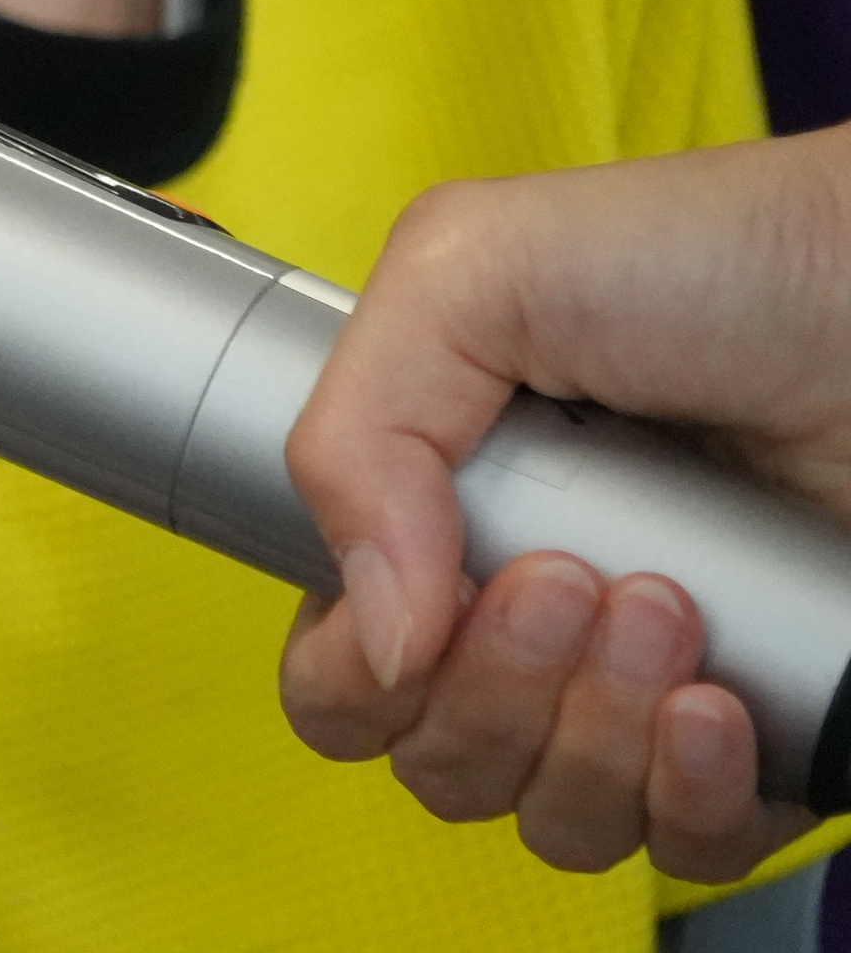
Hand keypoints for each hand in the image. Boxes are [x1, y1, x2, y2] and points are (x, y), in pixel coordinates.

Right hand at [278, 129, 850, 878]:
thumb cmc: (723, 256)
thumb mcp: (471, 271)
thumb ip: (355, 436)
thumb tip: (378, 639)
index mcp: (439, 509)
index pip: (338, 671)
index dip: (359, 669)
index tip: (440, 587)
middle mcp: (534, 609)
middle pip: (435, 758)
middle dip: (494, 687)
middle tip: (573, 577)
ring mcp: (650, 682)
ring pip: (552, 817)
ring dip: (592, 733)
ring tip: (669, 609)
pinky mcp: (769, 736)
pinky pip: (686, 850)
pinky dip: (689, 797)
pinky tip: (720, 702)